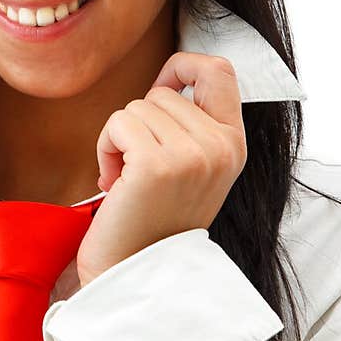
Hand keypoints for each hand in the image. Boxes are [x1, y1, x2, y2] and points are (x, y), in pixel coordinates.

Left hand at [75, 52, 247, 286]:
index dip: (184, 66)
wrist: (136, 274)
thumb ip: (190, 125)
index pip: (220, 71)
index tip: (162, 87)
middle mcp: (221, 148)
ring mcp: (192, 156)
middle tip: (140, 170)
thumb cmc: (153, 220)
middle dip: (141, 124)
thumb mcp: (191, 168)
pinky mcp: (156, 165)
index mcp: (234, 146)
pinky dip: (106, 149)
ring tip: (129, 182)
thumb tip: (171, 76)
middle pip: (164, 93)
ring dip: (120, 140)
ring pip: (137, 106)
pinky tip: (114, 185)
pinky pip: (118, 123)